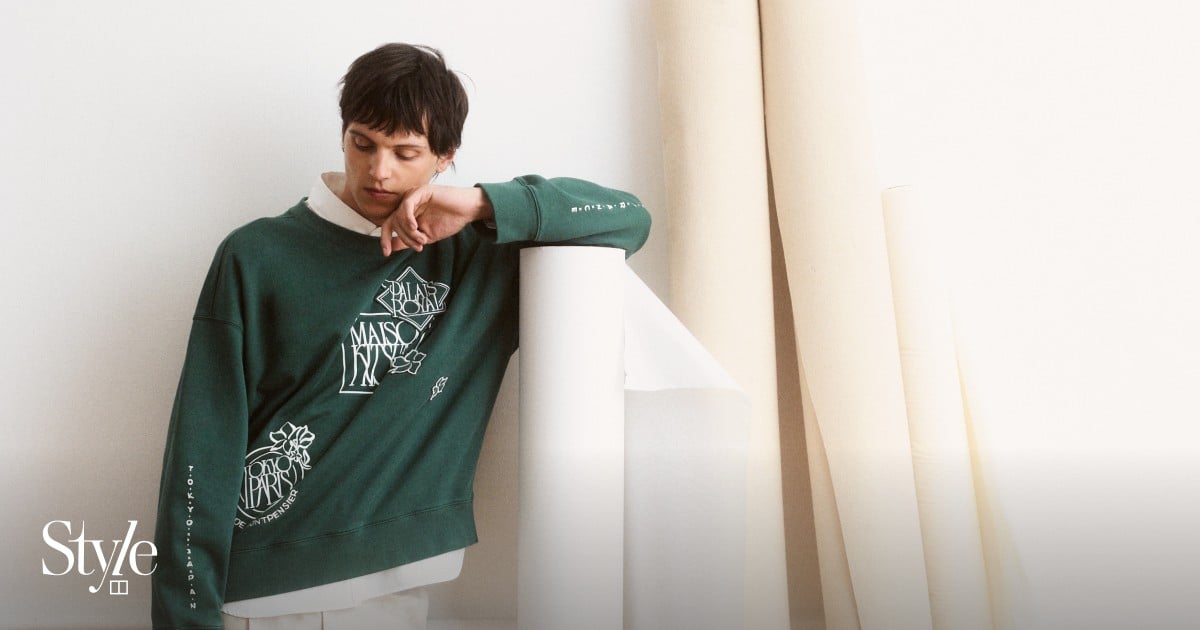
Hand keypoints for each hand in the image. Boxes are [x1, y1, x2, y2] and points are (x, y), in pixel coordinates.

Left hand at [380, 184, 494, 255]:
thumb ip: (408, 240)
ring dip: (409, 232)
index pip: (390, 224)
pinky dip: (408, 219)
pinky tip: (416, 227)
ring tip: (422, 239)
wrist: (468, 210)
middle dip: (404, 238)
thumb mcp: (426, 236)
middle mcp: (408, 203)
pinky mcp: (421, 191)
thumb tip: (391, 247)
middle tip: (419, 246)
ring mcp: (414, 196)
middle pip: (392, 222)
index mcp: (409, 213)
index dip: (385, 239)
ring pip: (398, 216)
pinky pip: (406, 205)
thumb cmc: (450, 220)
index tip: (386, 253)